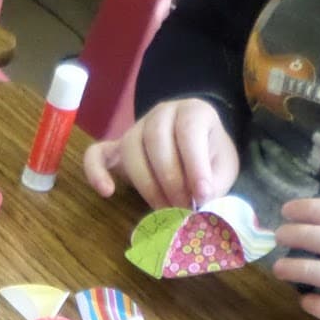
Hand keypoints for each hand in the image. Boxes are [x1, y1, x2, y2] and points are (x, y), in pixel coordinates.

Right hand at [83, 98, 239, 209]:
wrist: (194, 149)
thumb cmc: (210, 158)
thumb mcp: (223, 167)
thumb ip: (214, 182)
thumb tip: (199, 202)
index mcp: (193, 111)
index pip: (188, 132)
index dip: (195, 165)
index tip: (203, 195)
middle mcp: (161, 113)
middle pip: (156, 140)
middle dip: (170, 180)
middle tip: (182, 207)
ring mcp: (135, 129)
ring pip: (130, 150)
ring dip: (146, 184)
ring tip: (163, 209)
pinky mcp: (115, 148)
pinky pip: (96, 155)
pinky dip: (96, 172)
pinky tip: (107, 192)